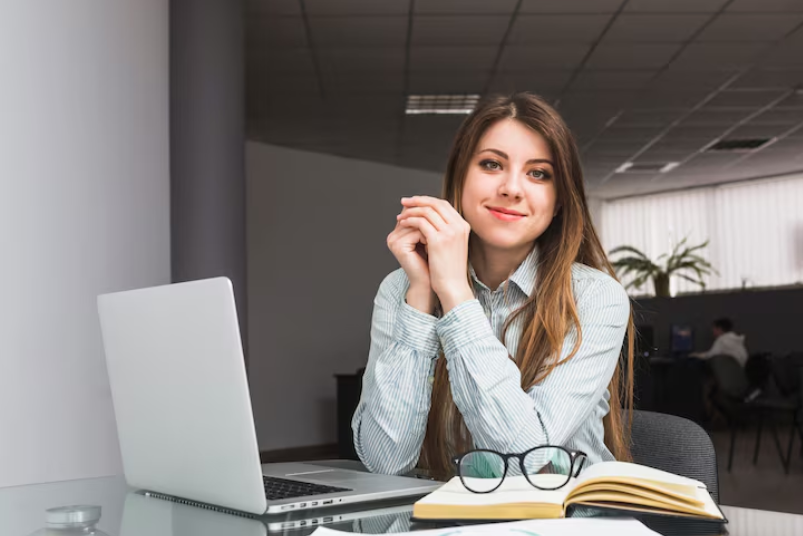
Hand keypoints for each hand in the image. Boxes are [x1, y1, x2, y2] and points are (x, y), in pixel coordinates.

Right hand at [386, 215, 435, 312]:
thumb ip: (429, 224)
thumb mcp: (431, 240)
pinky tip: (434, 244)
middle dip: (430, 217)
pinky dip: (428, 235)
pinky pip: (416, 231)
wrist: (428, 283)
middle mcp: (393, 235)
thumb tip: (439, 203)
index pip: (413, 212)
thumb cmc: (432, 263)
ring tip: (440, 236)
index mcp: (398, 232)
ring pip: (416, 222)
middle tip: (444, 223)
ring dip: (431, 226)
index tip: (444, 215)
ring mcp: (394, 240)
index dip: (429, 211)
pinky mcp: (398, 246)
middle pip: (413, 214)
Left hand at [397, 196, 473, 312]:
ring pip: (427, 211)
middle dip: (417, 200)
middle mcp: (458, 226)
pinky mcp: (438, 240)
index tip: (414, 201)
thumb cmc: (449, 268)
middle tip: (404, 201)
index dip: (427, 200)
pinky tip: (402, 224)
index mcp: (463, 226)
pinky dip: (410, 220)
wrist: (453, 286)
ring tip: (401, 216)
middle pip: (435, 204)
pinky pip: (420, 222)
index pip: (443, 204)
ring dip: (411, 211)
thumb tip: (427, 218)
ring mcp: (450, 232)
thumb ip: (444, 230)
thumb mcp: (452, 245)